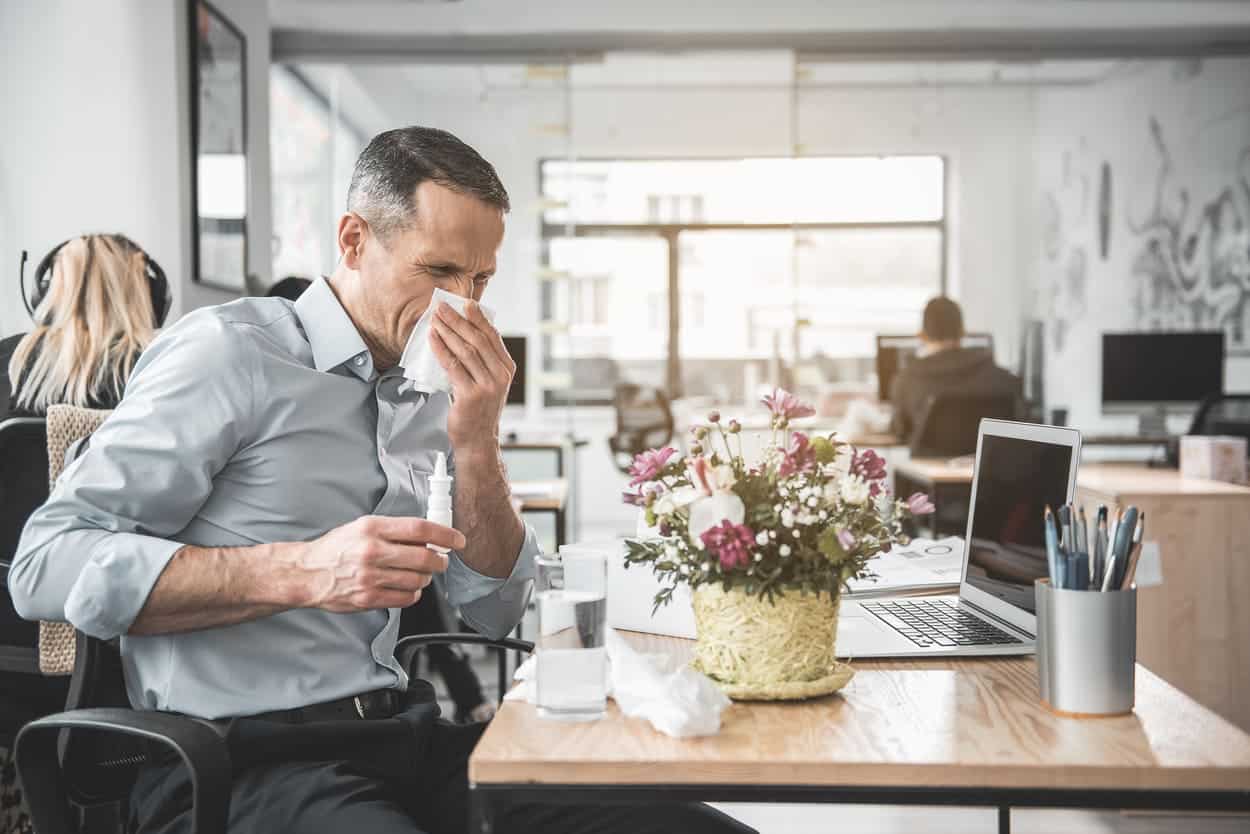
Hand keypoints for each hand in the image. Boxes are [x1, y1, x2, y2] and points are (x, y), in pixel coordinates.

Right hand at [292, 516, 464, 612]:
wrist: (308, 573)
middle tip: (441, 561)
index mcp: (372, 528)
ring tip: (418, 574)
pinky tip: (406, 588)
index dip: (445, 534)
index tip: (458, 540)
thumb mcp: (363, 527)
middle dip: (440, 561)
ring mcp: (370, 576)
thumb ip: (394, 530)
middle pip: (424, 557)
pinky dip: (413, 594)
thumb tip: (429, 536)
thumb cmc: (337, 548)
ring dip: (426, 578)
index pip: (420, 529)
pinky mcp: (368, 598)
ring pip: (418, 580)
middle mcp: (372, 551)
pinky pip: (405, 599)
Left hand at [429, 300, 515, 452]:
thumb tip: (463, 332)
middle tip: (442, 307)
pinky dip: (441, 350)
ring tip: (434, 319)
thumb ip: (481, 360)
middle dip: (458, 321)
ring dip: (447, 332)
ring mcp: (487, 386)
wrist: (477, 440)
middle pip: (477, 340)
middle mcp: (500, 375)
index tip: (466, 303)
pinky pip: (453, 367)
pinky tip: (432, 339)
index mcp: (506, 368)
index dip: (478, 318)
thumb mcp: (487, 381)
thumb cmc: (478, 408)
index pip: (492, 336)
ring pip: (465, 351)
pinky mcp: (471, 396)